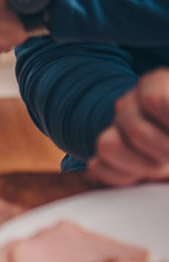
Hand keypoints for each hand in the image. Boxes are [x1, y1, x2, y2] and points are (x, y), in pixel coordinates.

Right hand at [89, 69, 168, 185]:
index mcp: (155, 84)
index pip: (155, 100)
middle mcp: (129, 104)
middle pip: (136, 130)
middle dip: (164, 152)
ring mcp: (112, 129)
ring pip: (108, 145)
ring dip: (141, 166)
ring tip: (161, 168)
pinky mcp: (104, 156)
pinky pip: (98, 166)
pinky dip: (121, 177)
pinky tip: (142, 177)